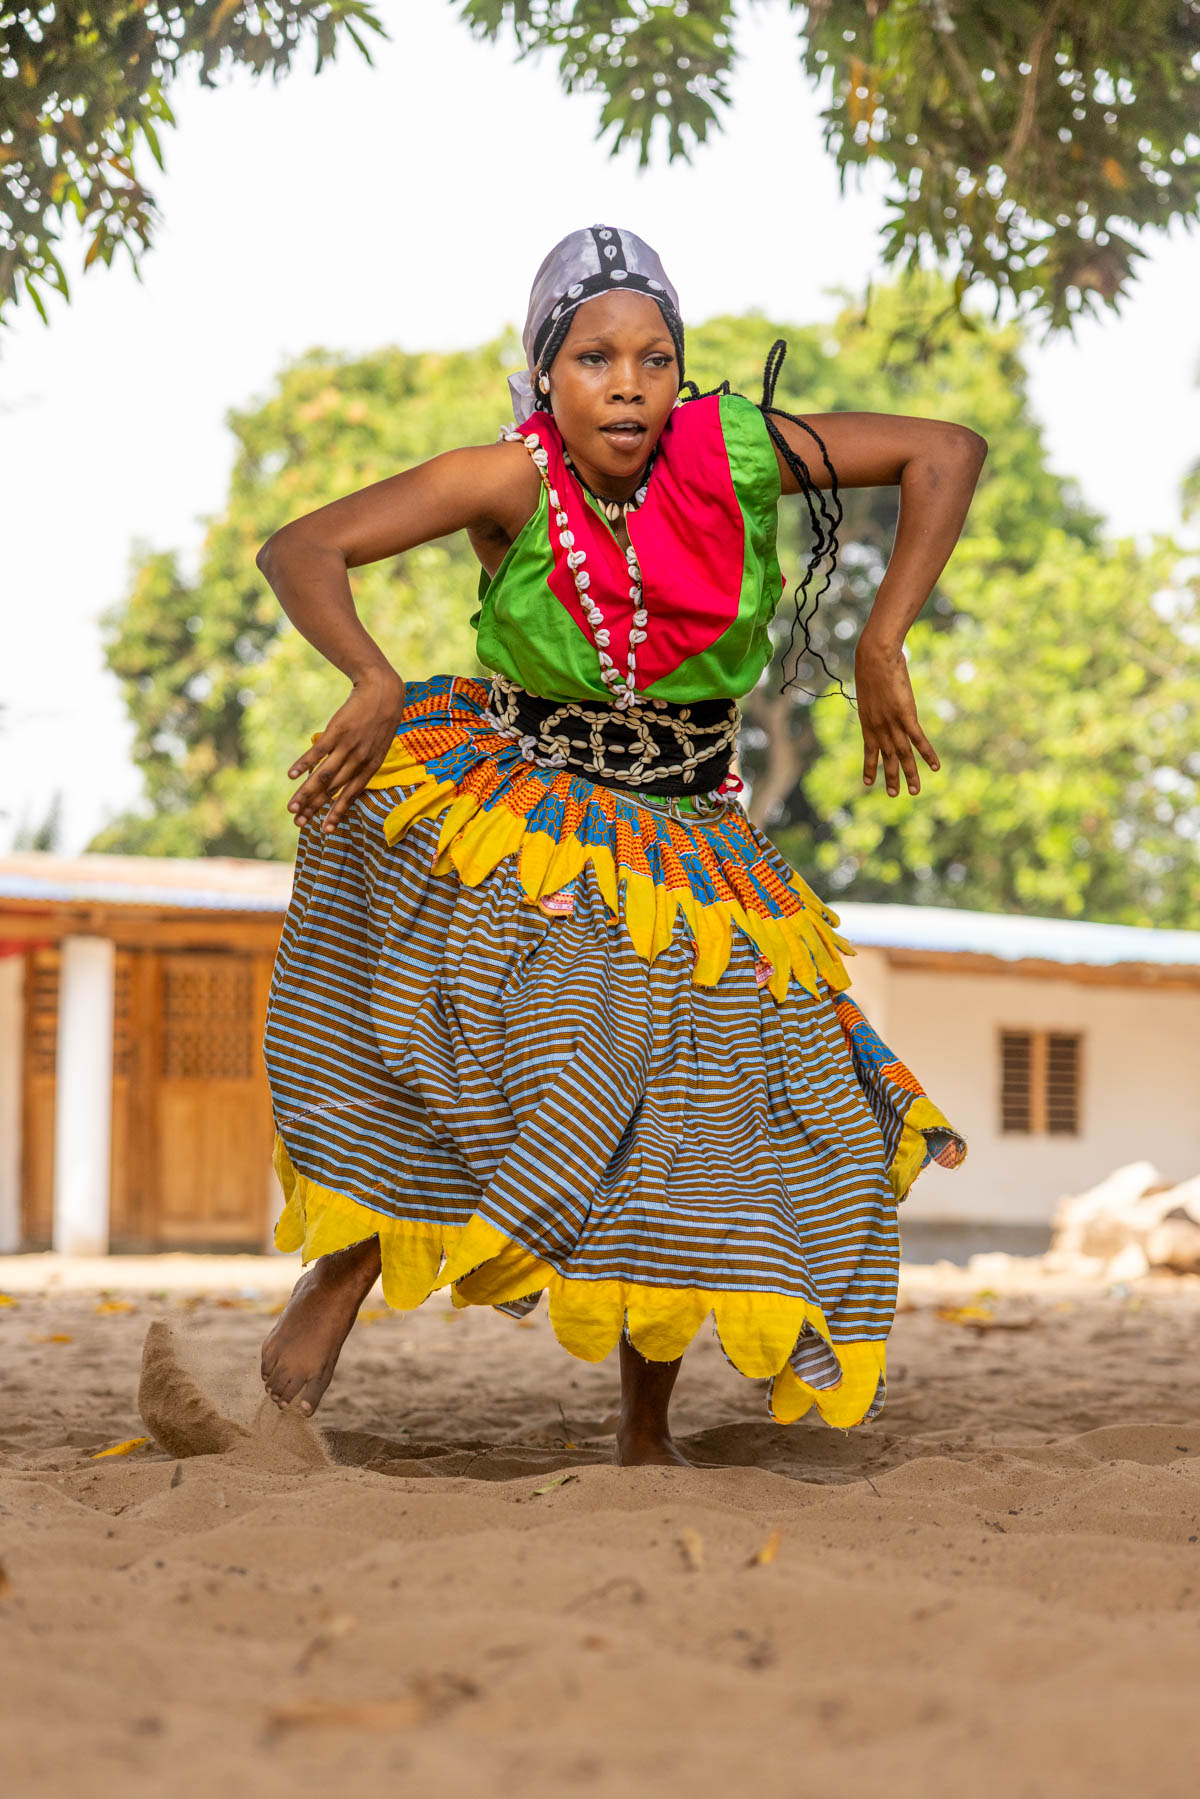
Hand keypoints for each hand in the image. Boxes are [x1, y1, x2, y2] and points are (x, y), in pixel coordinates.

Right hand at [287, 668, 406, 832]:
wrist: (383, 691)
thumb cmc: (379, 720)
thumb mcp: (378, 746)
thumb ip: (362, 764)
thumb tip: (346, 778)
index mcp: (370, 766)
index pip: (350, 795)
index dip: (337, 813)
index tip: (324, 830)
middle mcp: (359, 760)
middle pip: (332, 790)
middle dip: (315, 808)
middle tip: (298, 823)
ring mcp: (347, 746)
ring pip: (323, 776)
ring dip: (306, 793)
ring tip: (292, 808)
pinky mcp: (336, 732)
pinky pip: (317, 753)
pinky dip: (303, 764)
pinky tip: (291, 776)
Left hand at [854, 636, 939, 797]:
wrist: (875, 657)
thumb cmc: (873, 666)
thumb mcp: (871, 688)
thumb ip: (878, 700)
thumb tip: (882, 698)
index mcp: (868, 722)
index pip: (869, 750)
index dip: (869, 767)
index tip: (868, 783)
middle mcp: (879, 727)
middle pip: (887, 757)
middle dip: (891, 777)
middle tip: (894, 795)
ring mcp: (892, 723)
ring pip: (903, 754)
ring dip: (910, 774)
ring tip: (915, 791)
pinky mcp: (906, 716)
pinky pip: (918, 740)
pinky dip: (928, 754)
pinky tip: (935, 767)